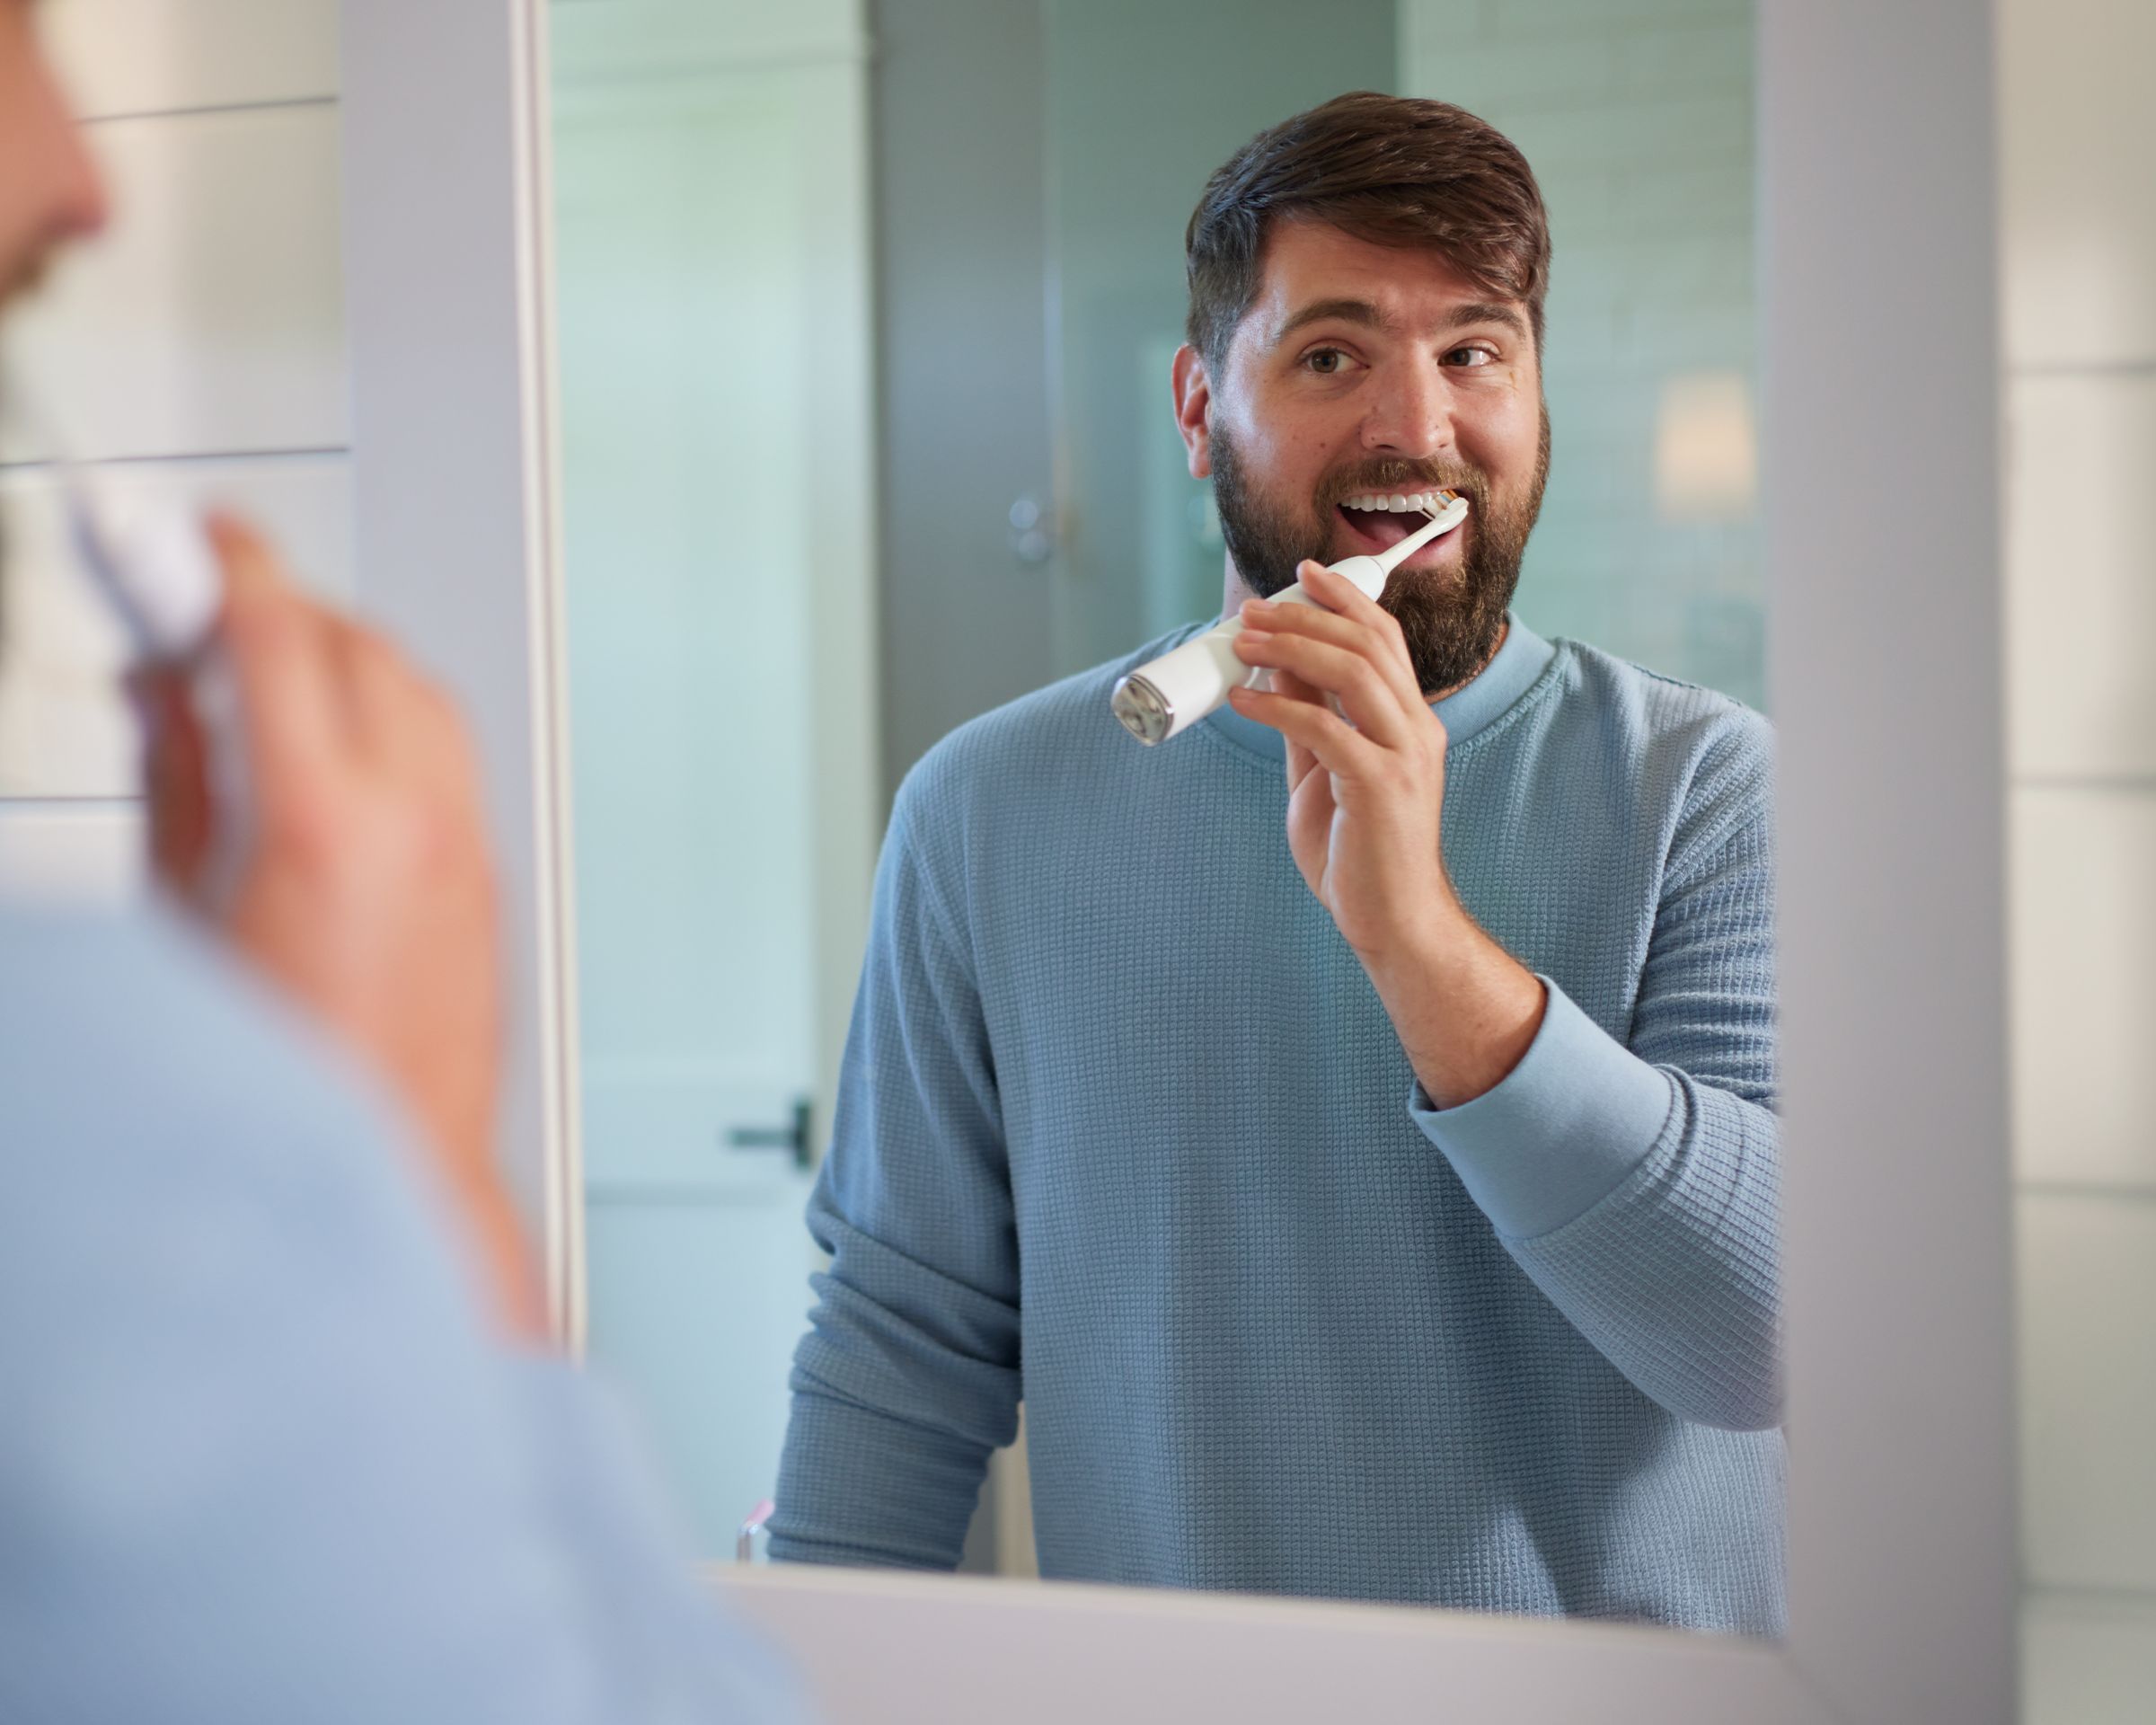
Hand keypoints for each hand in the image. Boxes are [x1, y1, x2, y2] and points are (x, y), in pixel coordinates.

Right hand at [136, 516, 542, 1336]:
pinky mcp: (489, 875)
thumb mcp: (182, 911)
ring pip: (419, 690)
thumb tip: (168, 684)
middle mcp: (412, 823)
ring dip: (350, 657)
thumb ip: (179, 774)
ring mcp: (464, 847)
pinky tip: (341, 745)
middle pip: (359, 647)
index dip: (232, 566)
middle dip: (286, 610)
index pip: (281, 637)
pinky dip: (396, 717)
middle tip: (214, 611)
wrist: (382, 1165)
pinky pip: (451, 753)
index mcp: (319, 825)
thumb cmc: (273, 1074)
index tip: (201, 538)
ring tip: (272, 676)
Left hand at [1227, 559, 1542, 1104]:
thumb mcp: (1326, 770)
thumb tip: (1277, 662)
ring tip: (1242, 640)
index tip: (1303, 573)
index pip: (1384, 638)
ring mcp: (1403, 755)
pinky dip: (1276, 703)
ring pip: (1352, 670)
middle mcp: (1416, 728)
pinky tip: (1242, 699)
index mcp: (1410, 720)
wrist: (1393, 919)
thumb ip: (1310, 718)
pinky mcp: (1379, 785)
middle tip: (1252, 610)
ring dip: (1290, 645)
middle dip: (1305, 614)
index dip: (1345, 598)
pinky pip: (1323, 726)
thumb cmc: (1361, 851)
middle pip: (1367, 641)